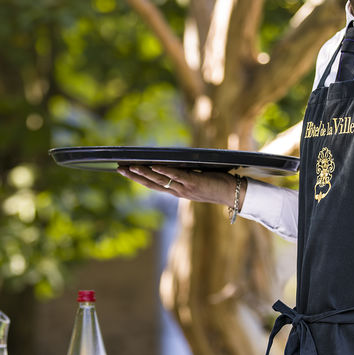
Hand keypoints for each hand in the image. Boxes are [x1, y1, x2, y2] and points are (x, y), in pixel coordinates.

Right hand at [117, 165, 244, 207]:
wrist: (234, 194)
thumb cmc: (217, 184)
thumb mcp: (197, 177)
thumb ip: (185, 172)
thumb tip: (173, 160)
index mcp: (177, 191)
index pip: (154, 185)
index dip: (138, 179)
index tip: (124, 171)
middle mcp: (178, 192)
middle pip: (151, 184)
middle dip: (134, 177)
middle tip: (119, 169)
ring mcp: (185, 188)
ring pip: (160, 181)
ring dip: (144, 174)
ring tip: (130, 167)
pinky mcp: (194, 182)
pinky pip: (175, 176)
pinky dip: (164, 171)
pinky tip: (153, 166)